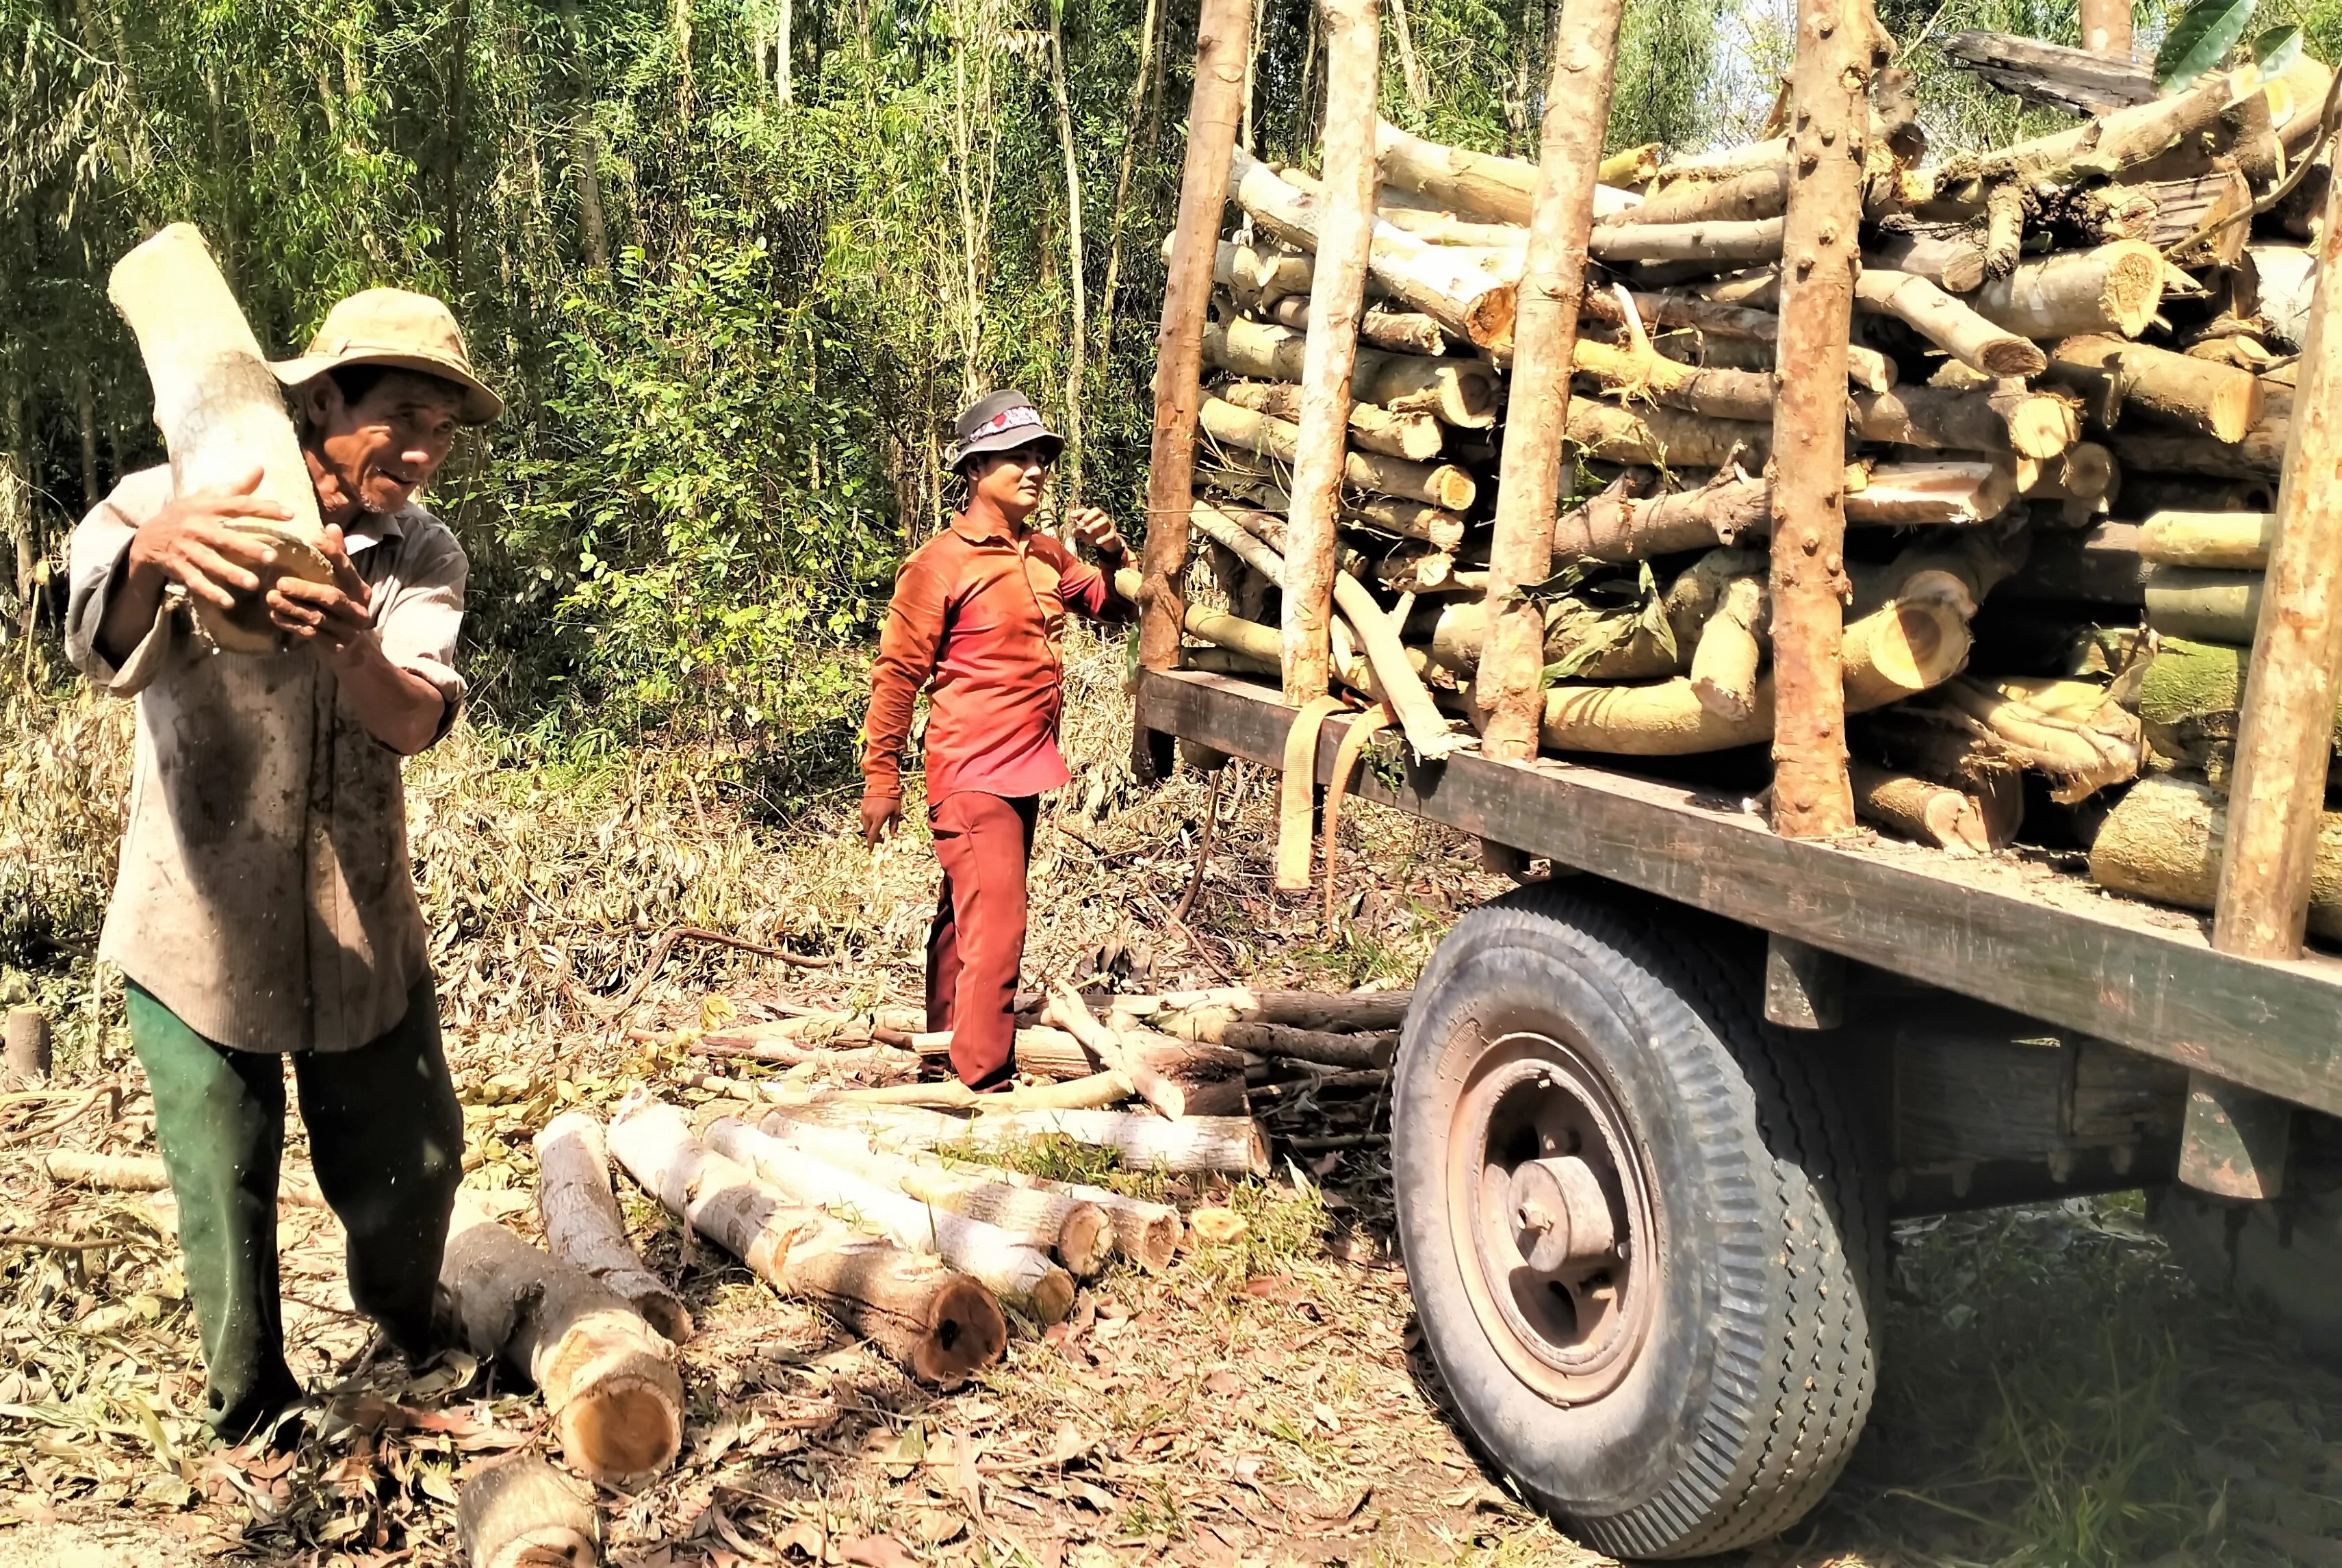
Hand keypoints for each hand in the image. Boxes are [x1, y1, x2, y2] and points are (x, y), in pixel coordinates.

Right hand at [125, 467, 294, 612]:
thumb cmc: (187, 514)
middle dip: (247, 547)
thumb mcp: (207, 497)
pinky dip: (211, 592)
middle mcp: (197, 527)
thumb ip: (236, 488)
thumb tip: (261, 468)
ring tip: (254, 584)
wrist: (148, 536)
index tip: (291, 515)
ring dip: (231, 573)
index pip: (239, 505)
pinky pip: (195, 581)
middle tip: (272, 557)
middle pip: (224, 537)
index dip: (265, 508)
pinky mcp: (178, 566)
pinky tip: (229, 602)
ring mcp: (186, 548)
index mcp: (207, 507)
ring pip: (210, 562)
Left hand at [267, 524, 375, 667]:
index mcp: (361, 591)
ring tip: (270, 597)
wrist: (354, 651)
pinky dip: (290, 624)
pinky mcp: (335, 647)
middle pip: (331, 597)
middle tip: (280, 581)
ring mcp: (347, 631)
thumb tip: (331, 526)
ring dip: (292, 607)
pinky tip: (274, 615)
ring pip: (317, 617)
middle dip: (305, 589)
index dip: (332, 553)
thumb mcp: (344, 584)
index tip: (313, 538)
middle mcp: (358, 611)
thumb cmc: (343, 609)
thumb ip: (339, 557)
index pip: (347, 569)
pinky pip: (309, 634)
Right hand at [860, 793, 903, 846]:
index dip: (871, 843)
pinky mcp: (862, 807)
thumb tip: (894, 837)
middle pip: (867, 831)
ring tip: (876, 829)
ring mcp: (864, 811)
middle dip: (872, 837)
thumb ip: (894, 825)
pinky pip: (862, 818)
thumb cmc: (892, 798)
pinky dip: (866, 822)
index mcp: (878, 819)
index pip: (873, 835)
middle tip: (881, 838)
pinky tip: (872, 821)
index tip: (870, 849)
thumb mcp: (896, 813)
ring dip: (869, 829)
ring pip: (863, 825)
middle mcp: (869, 816)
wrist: (882, 783)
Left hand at [1068, 506, 1124, 559]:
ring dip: (1095, 525)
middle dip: (1089, 516)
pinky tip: (1097, 542)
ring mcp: (1108, 525)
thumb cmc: (1094, 535)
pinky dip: (1104, 538)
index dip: (1079, 512)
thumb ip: (1079, 532)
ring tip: (1087, 531)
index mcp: (1093, 516)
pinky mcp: (1113, 534)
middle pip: (1097, 511)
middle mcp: (1101, 517)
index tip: (1071, 516)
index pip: (1086, 511)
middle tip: (1081, 524)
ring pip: (1104, 520)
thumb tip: (1073, 532)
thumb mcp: (1084, 534)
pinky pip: (1110, 534)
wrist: (1108, 543)